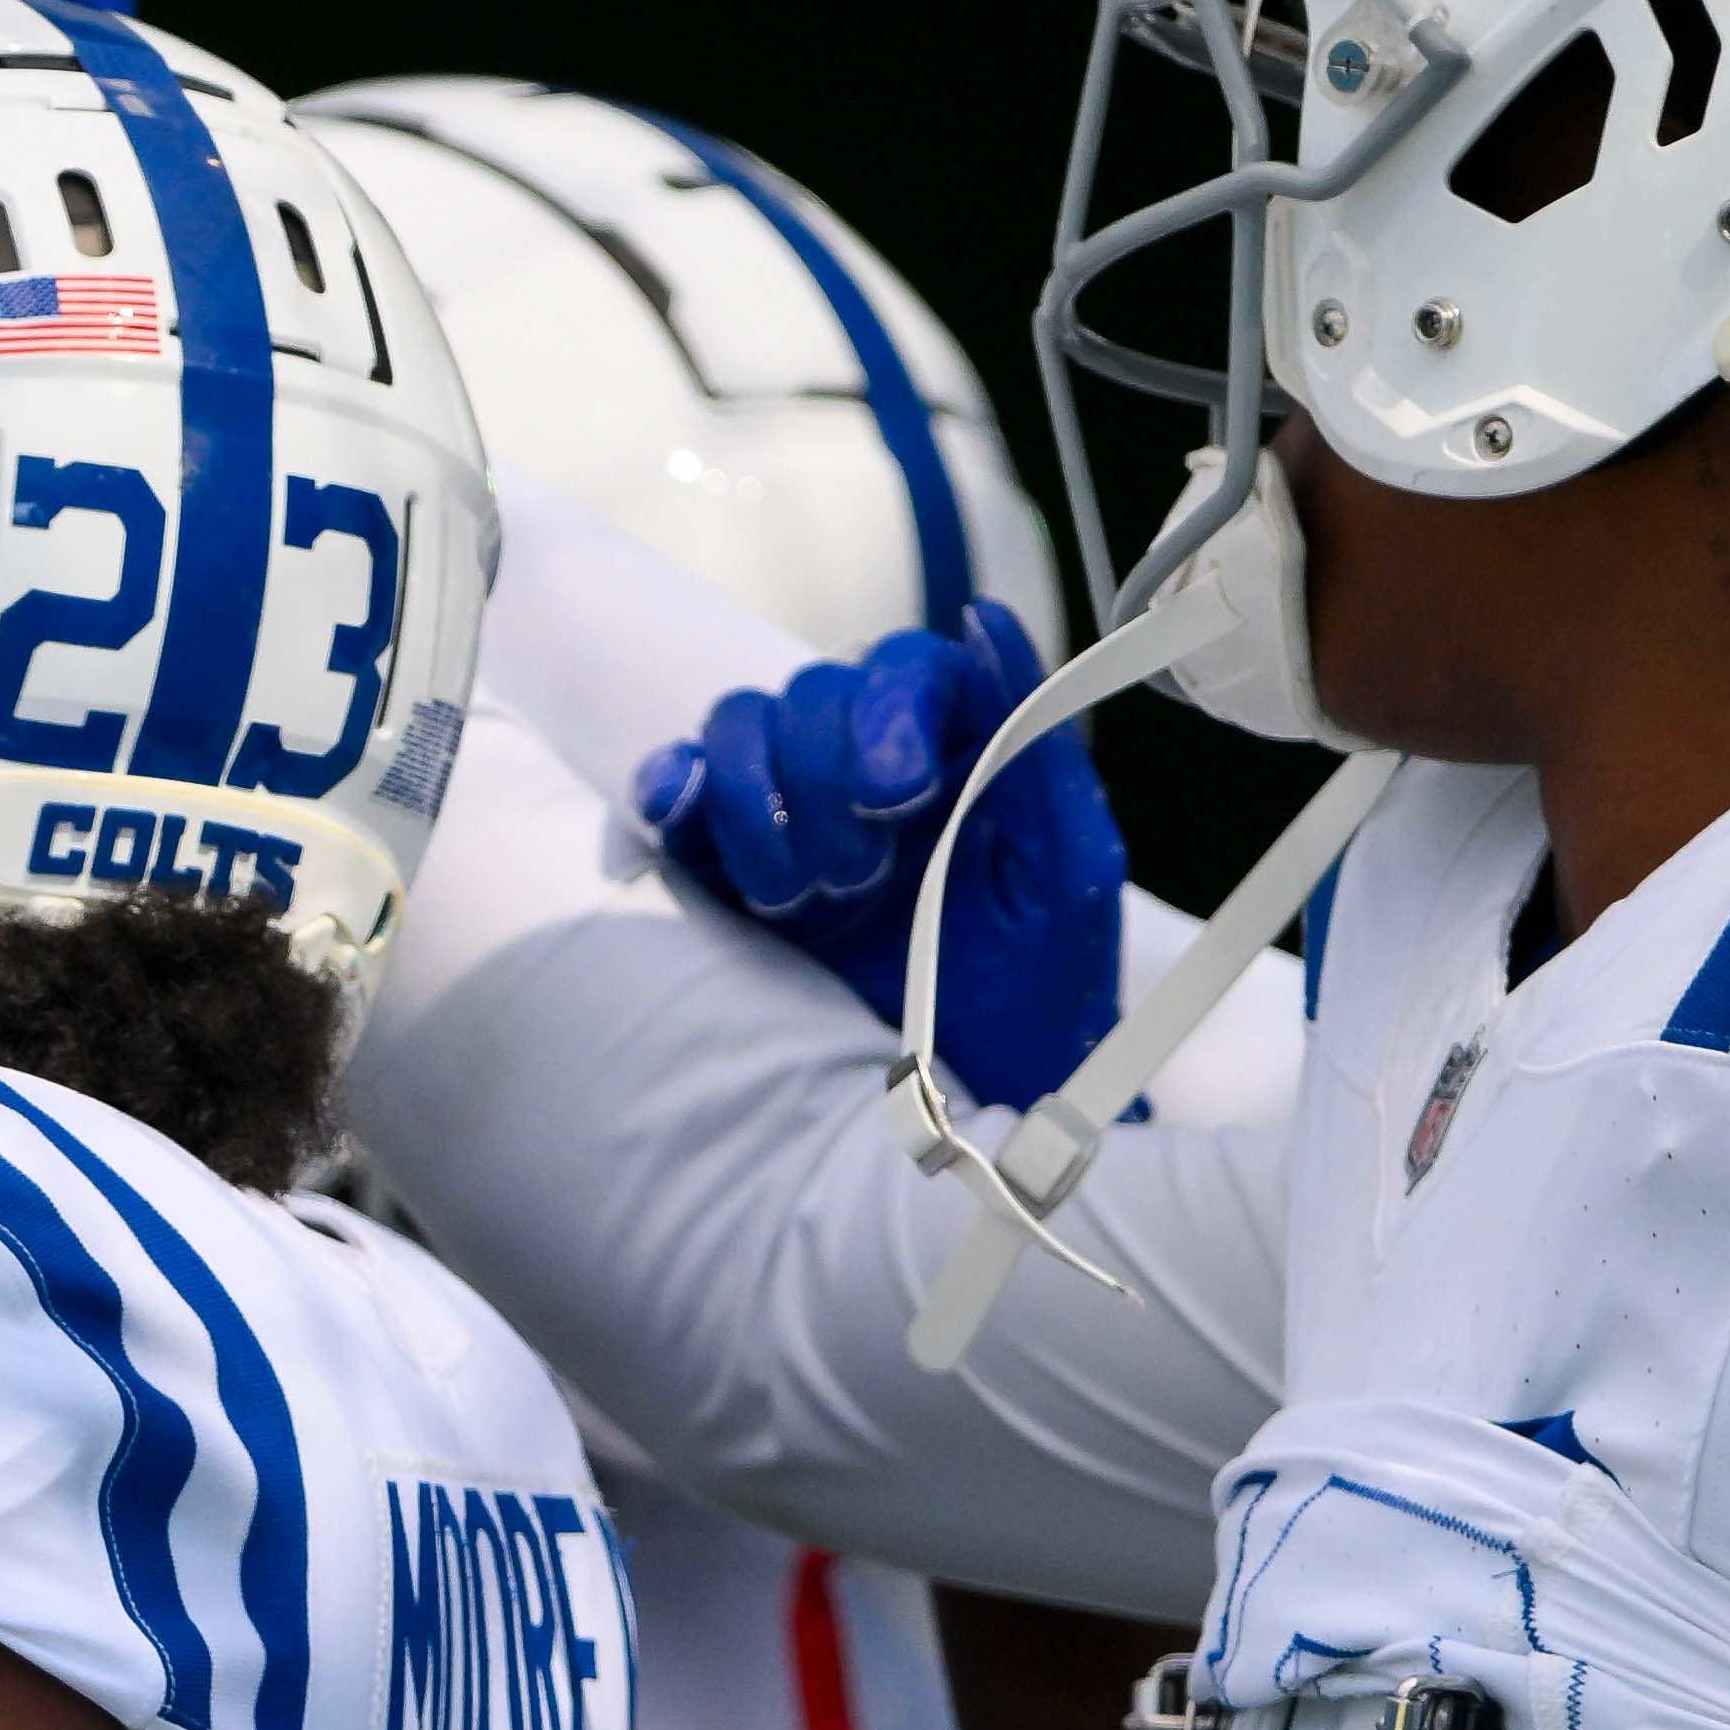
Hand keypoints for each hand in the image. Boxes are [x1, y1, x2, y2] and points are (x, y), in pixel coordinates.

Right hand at [629, 607, 1125, 1108]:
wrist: (982, 1108)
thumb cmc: (1043, 996)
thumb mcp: (1067, 869)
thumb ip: (1033, 743)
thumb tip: (987, 621)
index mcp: (961, 751)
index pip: (903, 668)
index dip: (885, 709)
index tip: (897, 795)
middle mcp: (871, 769)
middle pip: (808, 695)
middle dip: (821, 781)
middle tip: (857, 877)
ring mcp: (798, 816)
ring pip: (736, 731)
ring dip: (755, 805)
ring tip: (798, 896)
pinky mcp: (733, 871)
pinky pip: (675, 796)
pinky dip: (663, 796)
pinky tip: (671, 829)